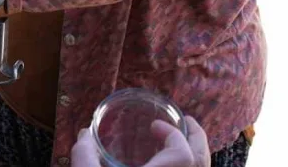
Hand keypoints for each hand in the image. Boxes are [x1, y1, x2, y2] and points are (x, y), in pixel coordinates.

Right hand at [71, 117, 210, 166]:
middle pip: (203, 161)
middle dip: (197, 138)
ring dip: (195, 153)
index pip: (185, 153)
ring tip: (180, 142)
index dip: (173, 134)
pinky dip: (189, 166)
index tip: (154, 126)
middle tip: (186, 124)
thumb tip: (84, 135)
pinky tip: (168, 162)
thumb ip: (84, 157)